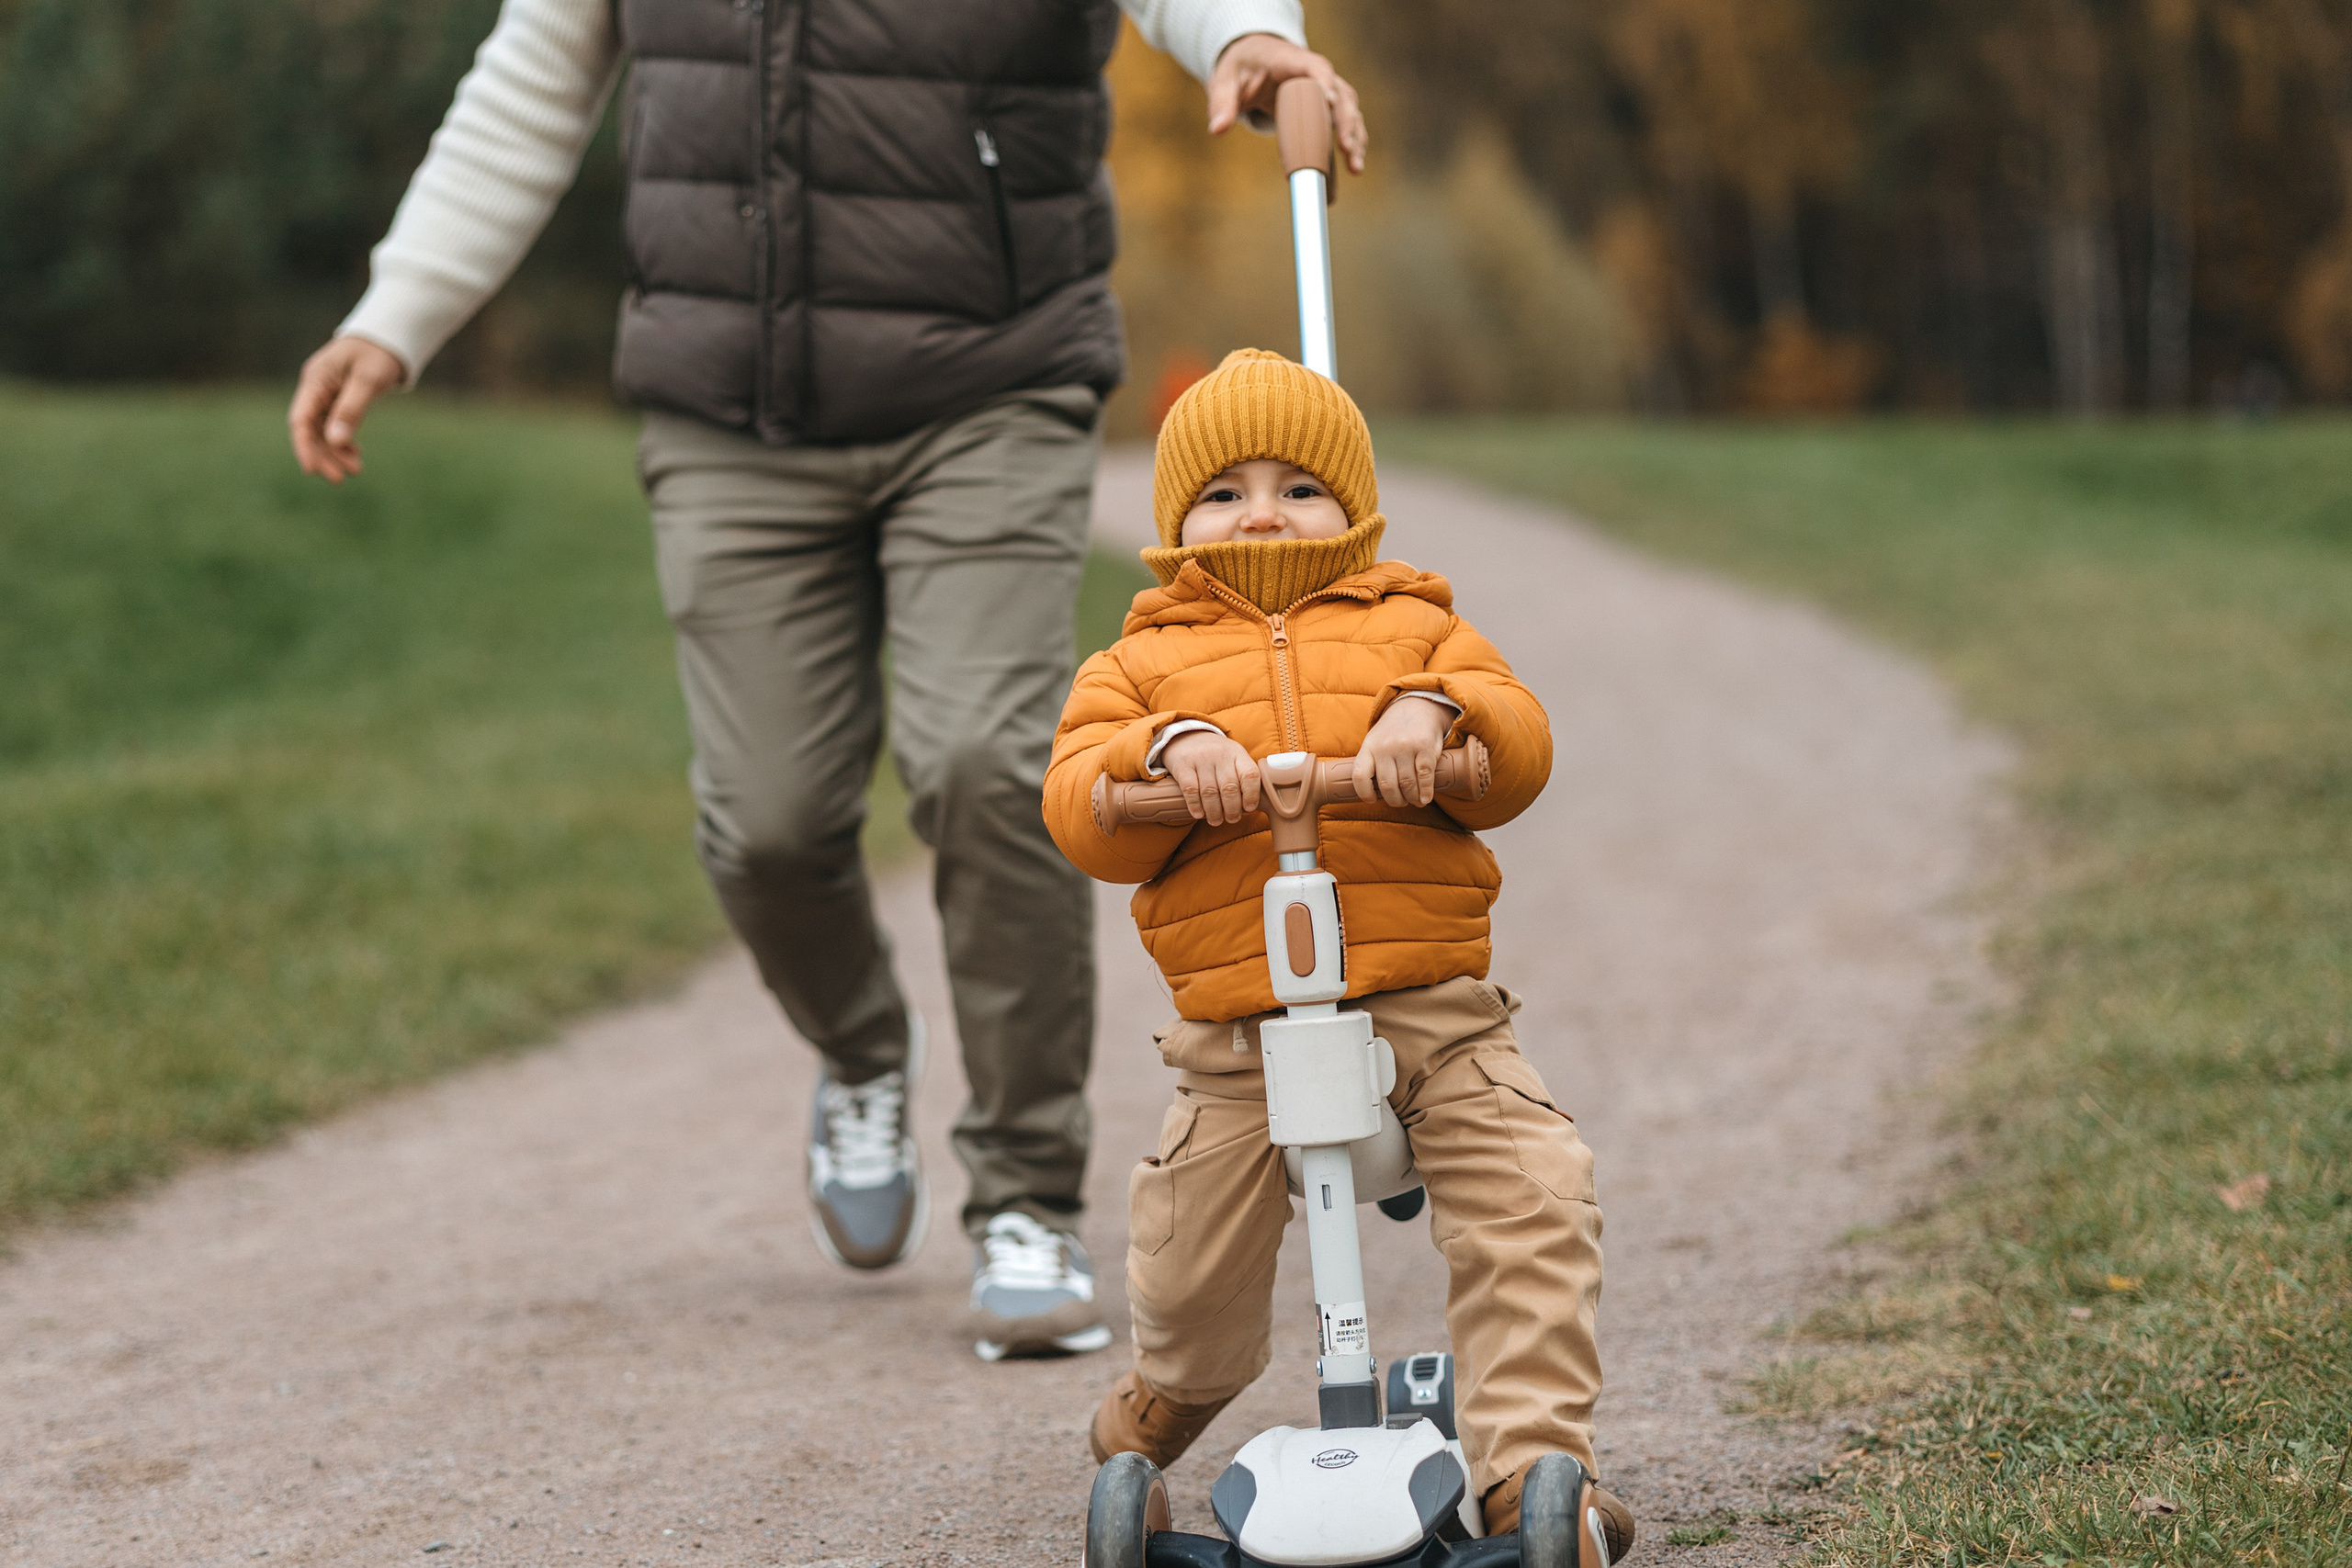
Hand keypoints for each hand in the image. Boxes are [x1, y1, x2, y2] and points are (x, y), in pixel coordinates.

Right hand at [289, 336, 405, 482]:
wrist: (389, 336)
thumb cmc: (379, 353)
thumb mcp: (368, 380)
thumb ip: (351, 409)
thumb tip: (336, 440)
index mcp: (316, 380)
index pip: (301, 419)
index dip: (303, 446)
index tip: (312, 470)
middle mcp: (316, 388)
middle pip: (311, 429)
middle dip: (323, 455)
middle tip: (339, 479)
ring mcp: (326, 394)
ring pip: (323, 430)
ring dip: (335, 451)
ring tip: (355, 470)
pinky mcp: (338, 399)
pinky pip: (335, 425)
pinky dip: (344, 441)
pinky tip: (356, 455)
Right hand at [1162, 731, 1262, 826]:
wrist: (1185, 737)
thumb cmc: (1215, 754)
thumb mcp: (1233, 756)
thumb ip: (1242, 775)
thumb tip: (1251, 806)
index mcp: (1237, 753)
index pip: (1250, 775)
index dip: (1252, 795)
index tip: (1249, 808)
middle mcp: (1220, 754)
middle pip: (1229, 788)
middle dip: (1232, 810)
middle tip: (1232, 819)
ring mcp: (1200, 759)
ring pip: (1210, 792)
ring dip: (1214, 812)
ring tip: (1216, 820)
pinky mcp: (1182, 765)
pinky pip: (1191, 790)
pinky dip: (1195, 805)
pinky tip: (1199, 814)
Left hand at [1206, 34, 1367, 174]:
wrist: (1255, 61)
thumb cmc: (1241, 68)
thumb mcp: (1225, 81)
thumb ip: (1222, 103)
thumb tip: (1217, 129)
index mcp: (1291, 60)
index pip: (1316, 67)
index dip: (1325, 84)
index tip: (1331, 103)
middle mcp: (1316, 73)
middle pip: (1341, 94)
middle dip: (1346, 122)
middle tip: (1346, 149)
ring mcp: (1326, 89)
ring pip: (1349, 111)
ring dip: (1354, 138)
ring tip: (1354, 168)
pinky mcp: (1328, 107)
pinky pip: (1345, 122)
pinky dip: (1351, 143)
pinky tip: (1352, 167)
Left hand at [1351, 699, 1451, 807]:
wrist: (1417, 706)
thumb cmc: (1394, 731)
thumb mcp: (1375, 740)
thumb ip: (1372, 762)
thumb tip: (1373, 793)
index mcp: (1369, 747)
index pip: (1359, 775)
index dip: (1364, 793)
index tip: (1372, 799)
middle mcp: (1385, 747)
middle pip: (1387, 786)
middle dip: (1395, 800)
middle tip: (1401, 802)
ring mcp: (1405, 747)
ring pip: (1407, 784)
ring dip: (1412, 798)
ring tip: (1414, 801)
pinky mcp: (1425, 747)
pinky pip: (1424, 776)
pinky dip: (1425, 792)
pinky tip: (1425, 798)